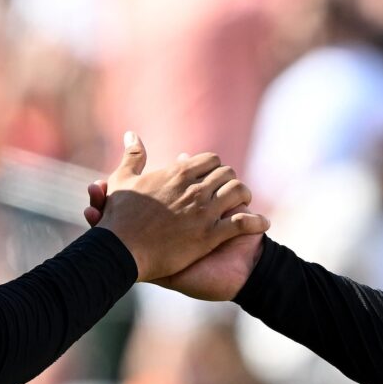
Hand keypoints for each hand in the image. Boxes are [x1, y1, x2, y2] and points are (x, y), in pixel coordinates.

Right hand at [92, 132, 268, 280]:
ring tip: (244, 203)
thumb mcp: (122, 180)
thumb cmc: (119, 216)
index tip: (213, 176)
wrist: (121, 250)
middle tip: (230, 189)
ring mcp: (204, 212)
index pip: (211, 159)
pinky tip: (263, 224)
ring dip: (244, 196)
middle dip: (230, 180)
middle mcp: (195, 189)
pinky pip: (242, 223)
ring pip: (239, 192)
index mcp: (178, 173)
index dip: (215, 167)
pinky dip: (256, 222)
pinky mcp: (209, 236)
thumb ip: (132, 156)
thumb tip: (132, 134)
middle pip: (228, 174)